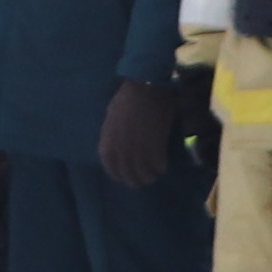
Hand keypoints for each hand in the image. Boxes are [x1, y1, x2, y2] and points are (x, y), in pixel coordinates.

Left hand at [96, 77, 186, 192]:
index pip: (111, 170)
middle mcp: (121, 153)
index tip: (127, 175)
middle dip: (137, 180)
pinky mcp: (155, 149)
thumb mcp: (111, 120)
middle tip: (145, 177)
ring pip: (144, 176)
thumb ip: (112, 136)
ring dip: (150, 176)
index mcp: (108, 146)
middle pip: (129, 177)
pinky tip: (163, 165)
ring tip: (155, 172)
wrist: (145, 90)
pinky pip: (158, 166)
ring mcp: (138, 153)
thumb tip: (117, 147)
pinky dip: (161, 167)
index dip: (120, 175)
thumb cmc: (127, 99)